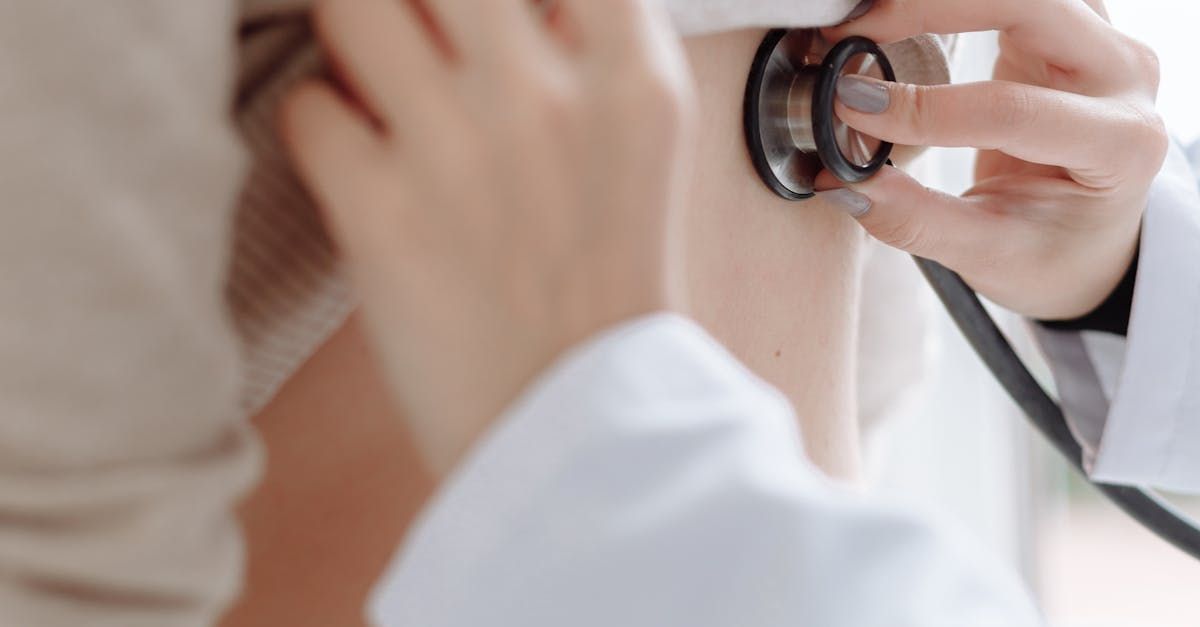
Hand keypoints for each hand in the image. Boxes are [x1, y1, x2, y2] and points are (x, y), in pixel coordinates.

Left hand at [280, 0, 694, 474]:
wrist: (576, 425)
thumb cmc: (610, 287)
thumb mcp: (641, 149)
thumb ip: (592, 51)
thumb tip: (515, 0)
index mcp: (635, 80)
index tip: (476, 10)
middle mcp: (547, 97)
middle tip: (418, 30)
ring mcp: (460, 153)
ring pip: (351, 5)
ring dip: (353, 33)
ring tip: (374, 77)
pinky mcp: (379, 216)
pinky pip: (308, 108)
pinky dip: (320, 125)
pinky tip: (356, 160)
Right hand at [819, 0, 1167, 319]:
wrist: (1090, 239)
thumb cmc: (1051, 253)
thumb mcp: (988, 255)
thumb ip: (916, 221)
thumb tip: (843, 185)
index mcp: (1119, 144)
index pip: (1013, 109)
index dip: (924, 106)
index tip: (849, 107)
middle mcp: (1122, 78)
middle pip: (1030, 5)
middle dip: (930, 8)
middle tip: (849, 33)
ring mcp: (1100, 40)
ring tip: (865, 21)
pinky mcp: (1067, 23)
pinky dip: (950, 0)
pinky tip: (898, 14)